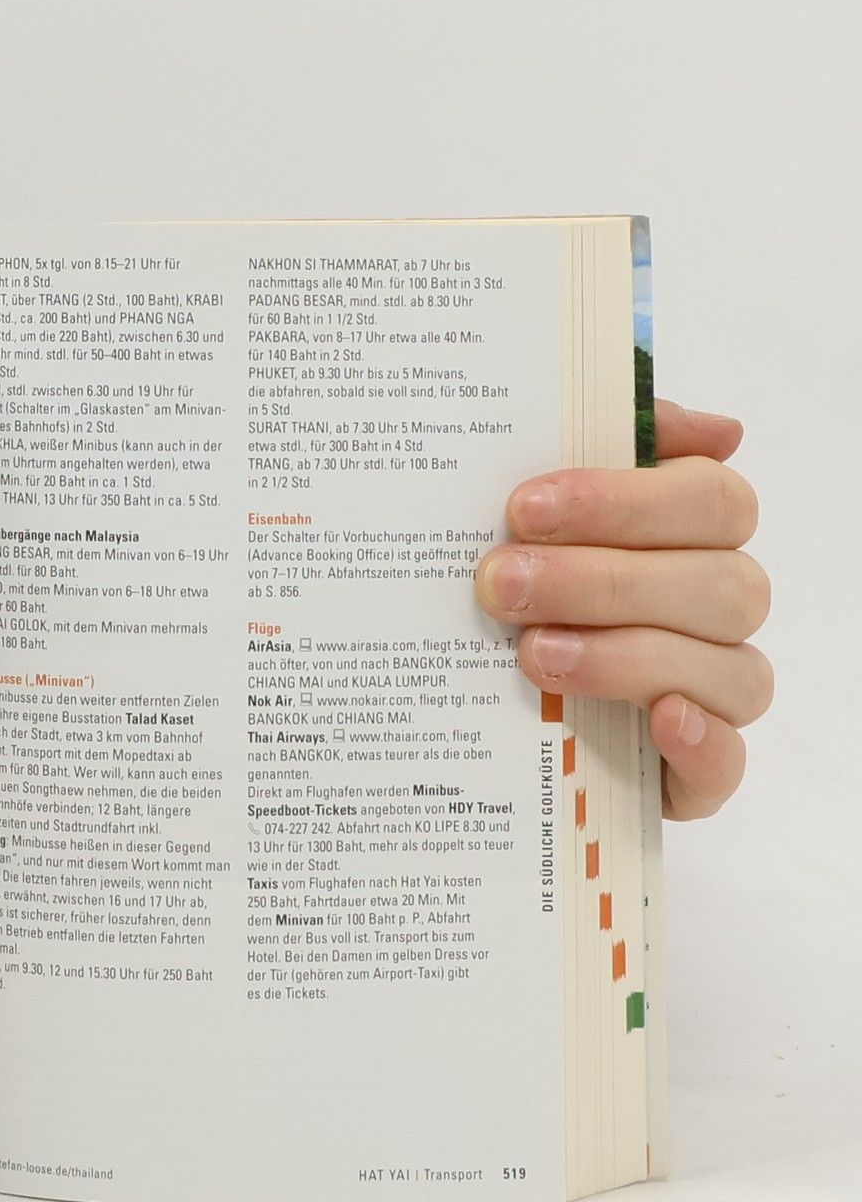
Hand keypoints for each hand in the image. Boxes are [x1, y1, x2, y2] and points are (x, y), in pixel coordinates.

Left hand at [475, 399, 769, 819]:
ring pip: (727, 667)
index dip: (623, 501)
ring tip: (533, 653)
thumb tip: (716, 428)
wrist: (473, 715)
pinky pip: (729, 761)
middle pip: (715, 582)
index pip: (711, 499)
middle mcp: (718, 610)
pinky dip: (702, 741)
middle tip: (502, 583)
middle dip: (601, 579)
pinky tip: (660, 719)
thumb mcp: (535, 517)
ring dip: (625, 655)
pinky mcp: (696, 773)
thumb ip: (609, 446)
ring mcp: (716, 693)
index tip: (523, 507)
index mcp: (694, 536)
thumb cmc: (519, 591)